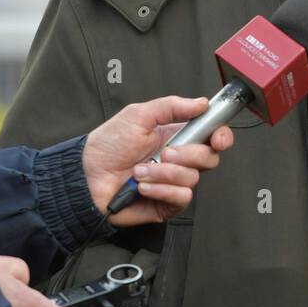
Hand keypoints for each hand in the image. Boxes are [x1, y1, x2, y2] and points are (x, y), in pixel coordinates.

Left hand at [82, 95, 233, 227]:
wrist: (86, 175)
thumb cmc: (107, 145)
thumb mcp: (138, 115)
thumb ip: (172, 106)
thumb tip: (202, 103)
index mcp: (176, 136)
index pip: (211, 136)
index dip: (221, 136)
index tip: (217, 138)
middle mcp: (178, 160)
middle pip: (209, 158)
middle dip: (189, 154)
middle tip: (165, 152)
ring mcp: (173, 183)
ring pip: (193, 178)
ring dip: (165, 173)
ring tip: (141, 170)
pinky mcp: (166, 204)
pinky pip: (181, 197)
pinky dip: (162, 190)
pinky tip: (143, 186)